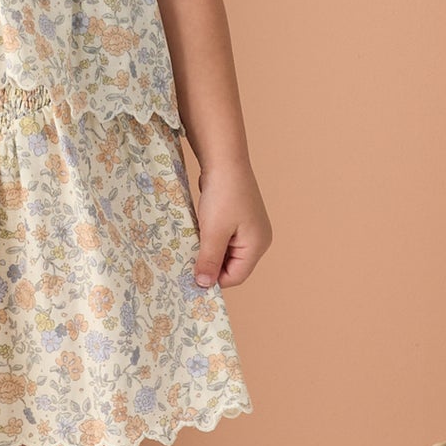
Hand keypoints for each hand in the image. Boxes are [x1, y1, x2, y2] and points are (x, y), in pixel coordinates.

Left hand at [192, 162, 271, 288]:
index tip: (191, 279)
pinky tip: (198, 233)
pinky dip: (210, 239)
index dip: (214, 280)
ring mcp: (249, 228)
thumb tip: (203, 285)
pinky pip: (223, 238)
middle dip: (211, 264)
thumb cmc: (223, 195)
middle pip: (232, 266)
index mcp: (257, 245)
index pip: (236, 276)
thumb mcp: (213, 232)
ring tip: (192, 245)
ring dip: (208, 251)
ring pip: (225, 252)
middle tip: (188, 262)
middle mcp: (257, 239)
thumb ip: (209, 260)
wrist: (224, 160)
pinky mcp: (238, 219)